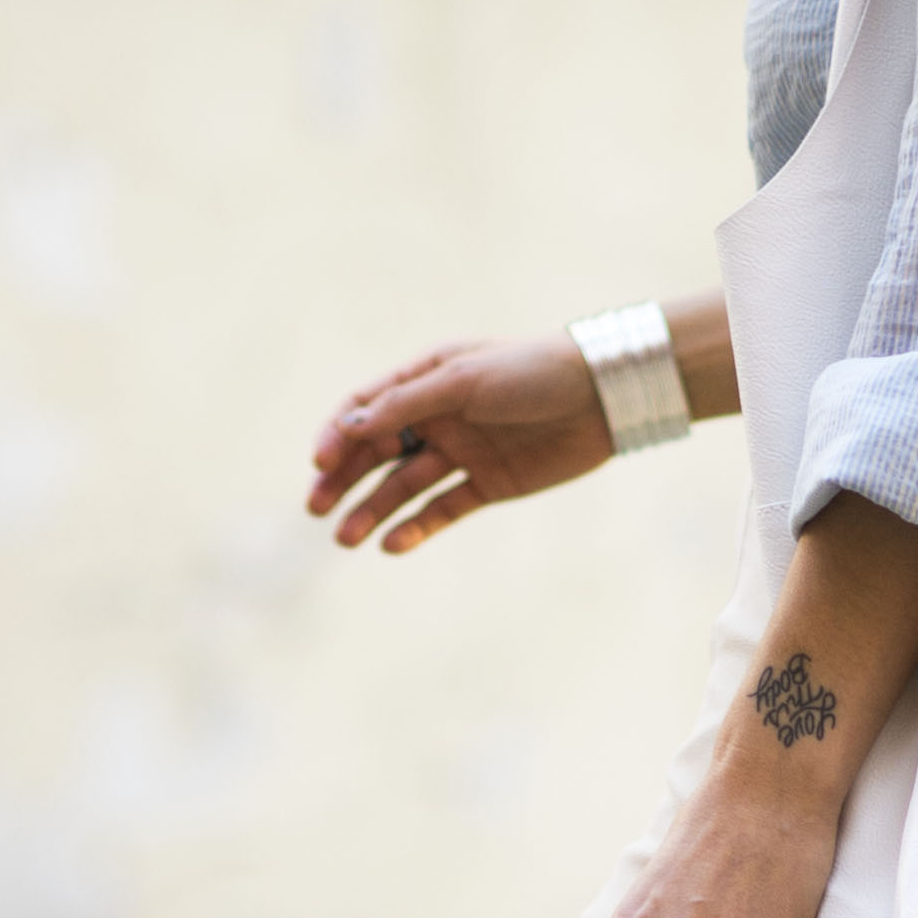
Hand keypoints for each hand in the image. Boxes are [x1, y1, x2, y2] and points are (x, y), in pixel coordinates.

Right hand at [307, 335, 607, 554]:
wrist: (602, 399)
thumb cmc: (533, 373)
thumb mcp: (465, 380)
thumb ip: (407, 403)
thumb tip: (351, 424)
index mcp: (427, 378)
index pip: (367, 408)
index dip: (338, 435)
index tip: (320, 464)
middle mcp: (438, 415)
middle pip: (376, 451)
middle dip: (343, 480)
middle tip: (315, 509)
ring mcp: (461, 452)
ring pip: (403, 486)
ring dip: (372, 511)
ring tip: (346, 539)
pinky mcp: (487, 485)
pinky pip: (442, 509)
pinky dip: (416, 527)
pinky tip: (391, 544)